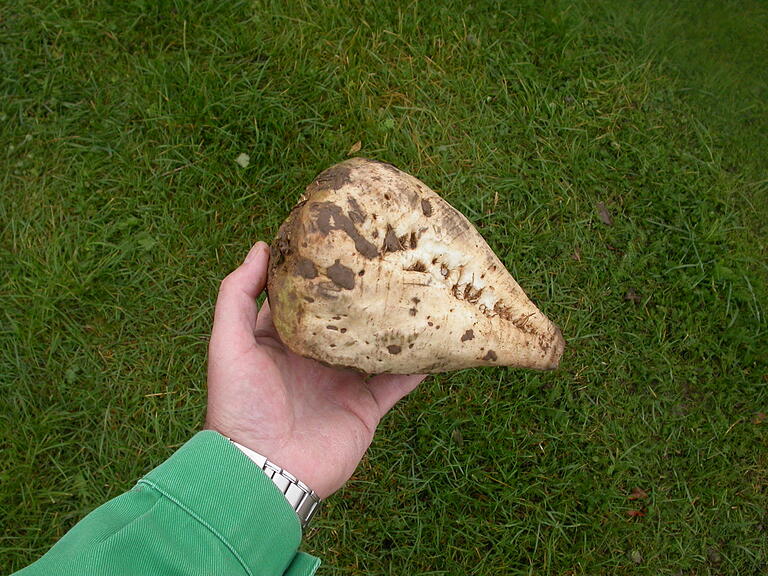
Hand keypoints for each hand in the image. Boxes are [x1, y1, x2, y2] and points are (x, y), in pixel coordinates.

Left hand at [205, 242, 425, 498]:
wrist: (266, 470)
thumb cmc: (240, 405)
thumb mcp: (228, 344)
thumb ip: (237, 296)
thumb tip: (261, 246)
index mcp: (282, 342)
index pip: (303, 300)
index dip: (318, 274)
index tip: (340, 242)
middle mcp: (315, 360)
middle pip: (345, 321)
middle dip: (363, 296)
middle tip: (388, 259)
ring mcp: (343, 384)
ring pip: (376, 348)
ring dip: (395, 327)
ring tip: (419, 293)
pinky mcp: (366, 407)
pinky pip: (398, 383)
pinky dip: (417, 366)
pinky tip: (437, 342)